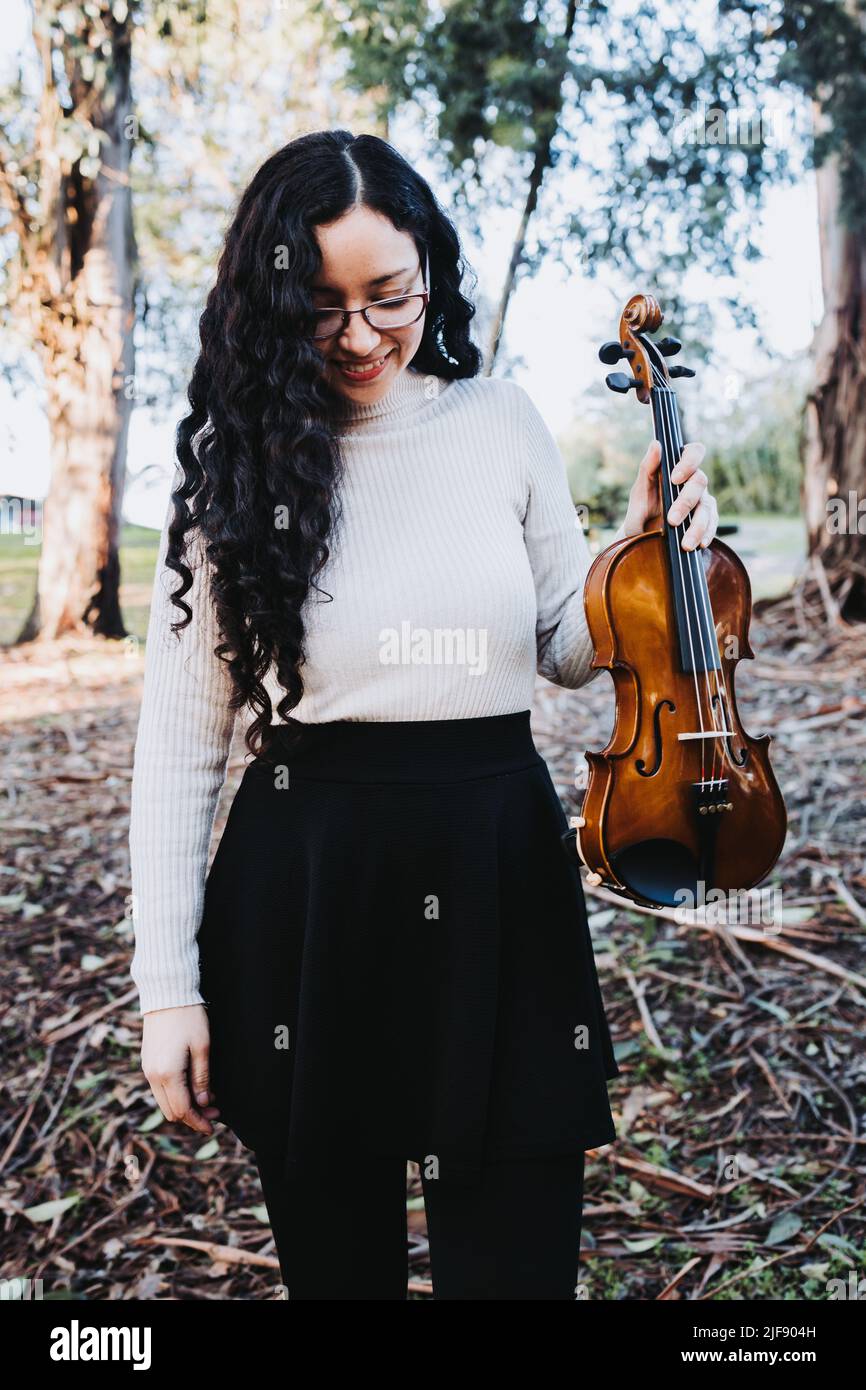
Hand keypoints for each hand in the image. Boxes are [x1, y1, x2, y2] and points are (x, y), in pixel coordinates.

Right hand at [141, 1004, 220, 1135]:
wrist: (166, 994)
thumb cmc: (188, 1017)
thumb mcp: (202, 1047)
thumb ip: (202, 1078)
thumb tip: (203, 1103)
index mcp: (167, 1073)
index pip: (182, 1109)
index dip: (198, 1121)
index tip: (213, 1126)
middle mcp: (152, 1075)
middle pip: (171, 1111)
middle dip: (192, 1116)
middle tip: (214, 1112)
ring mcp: (147, 1069)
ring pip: (164, 1101)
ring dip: (183, 1105)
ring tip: (206, 1098)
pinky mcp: (147, 1062)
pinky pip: (159, 1088)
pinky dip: (175, 1093)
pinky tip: (192, 1086)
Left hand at [622, 439, 717, 550]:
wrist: (641, 540)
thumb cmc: (640, 511)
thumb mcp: (639, 490)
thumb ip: (647, 468)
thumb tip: (656, 444)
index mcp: (678, 468)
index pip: (694, 452)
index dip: (689, 462)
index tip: (675, 478)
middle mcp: (693, 482)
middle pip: (700, 482)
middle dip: (686, 502)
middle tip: (671, 520)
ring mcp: (702, 501)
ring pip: (707, 507)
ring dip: (697, 526)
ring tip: (685, 544)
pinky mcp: (706, 520)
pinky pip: (712, 524)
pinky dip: (706, 534)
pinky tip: (699, 544)